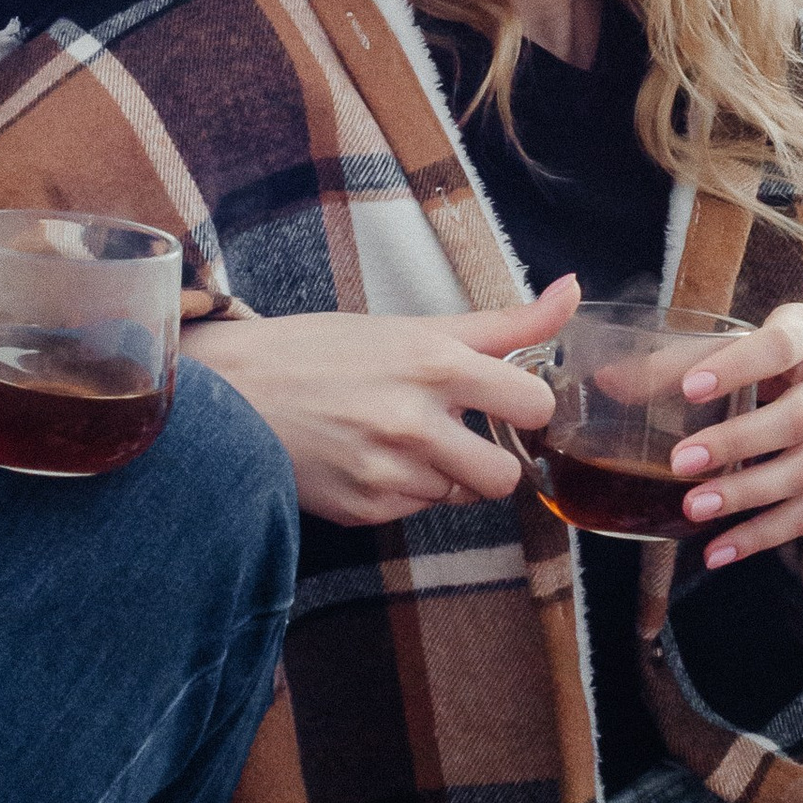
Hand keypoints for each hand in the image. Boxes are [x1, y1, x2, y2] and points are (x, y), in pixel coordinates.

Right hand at [186, 277, 578, 527]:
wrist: (229, 392)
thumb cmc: (319, 350)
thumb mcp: (411, 326)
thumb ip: (502, 323)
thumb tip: (572, 291)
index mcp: (435, 364)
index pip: (535, 404)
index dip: (526, 406)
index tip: (504, 403)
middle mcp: (416, 422)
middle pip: (507, 475)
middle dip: (489, 459)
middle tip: (455, 434)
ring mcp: (389, 473)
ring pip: (458, 495)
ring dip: (439, 474)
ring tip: (392, 440)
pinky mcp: (365, 510)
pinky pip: (414, 512)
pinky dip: (400, 492)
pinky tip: (364, 460)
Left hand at [669, 301, 802, 570]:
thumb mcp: (776, 337)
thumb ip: (695, 356)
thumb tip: (609, 383)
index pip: (778, 348)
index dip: (737, 367)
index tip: (691, 387)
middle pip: (795, 419)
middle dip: (737, 443)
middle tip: (680, 462)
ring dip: (749, 496)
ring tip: (694, 509)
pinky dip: (765, 535)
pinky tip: (720, 550)